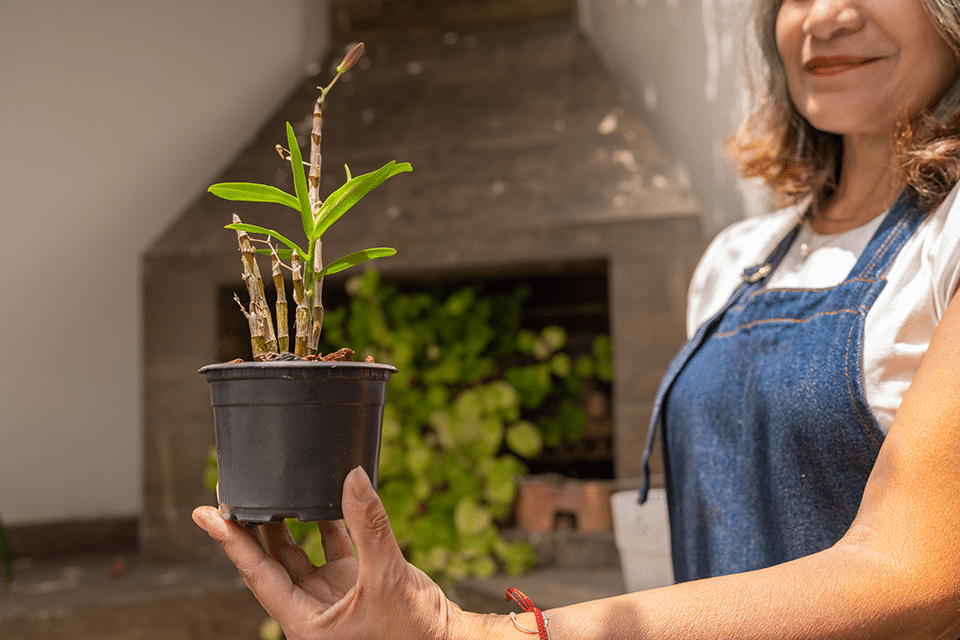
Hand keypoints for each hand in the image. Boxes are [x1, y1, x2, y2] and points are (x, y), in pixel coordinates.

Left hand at [193, 467, 472, 639]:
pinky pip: (328, 549)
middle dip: (247, 530)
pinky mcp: (351, 586)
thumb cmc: (415, 631)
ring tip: (264, 490)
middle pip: (267, 565)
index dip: (232, 542)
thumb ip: (369, 526)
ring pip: (294, 556)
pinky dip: (324, 524)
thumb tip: (352, 477)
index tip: (207, 515)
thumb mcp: (387, 578)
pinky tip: (318, 498)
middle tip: (227, 494)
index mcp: (304, 624)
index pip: (258, 575)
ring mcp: (330, 597)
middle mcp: (310, 611)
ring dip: (281, 524)